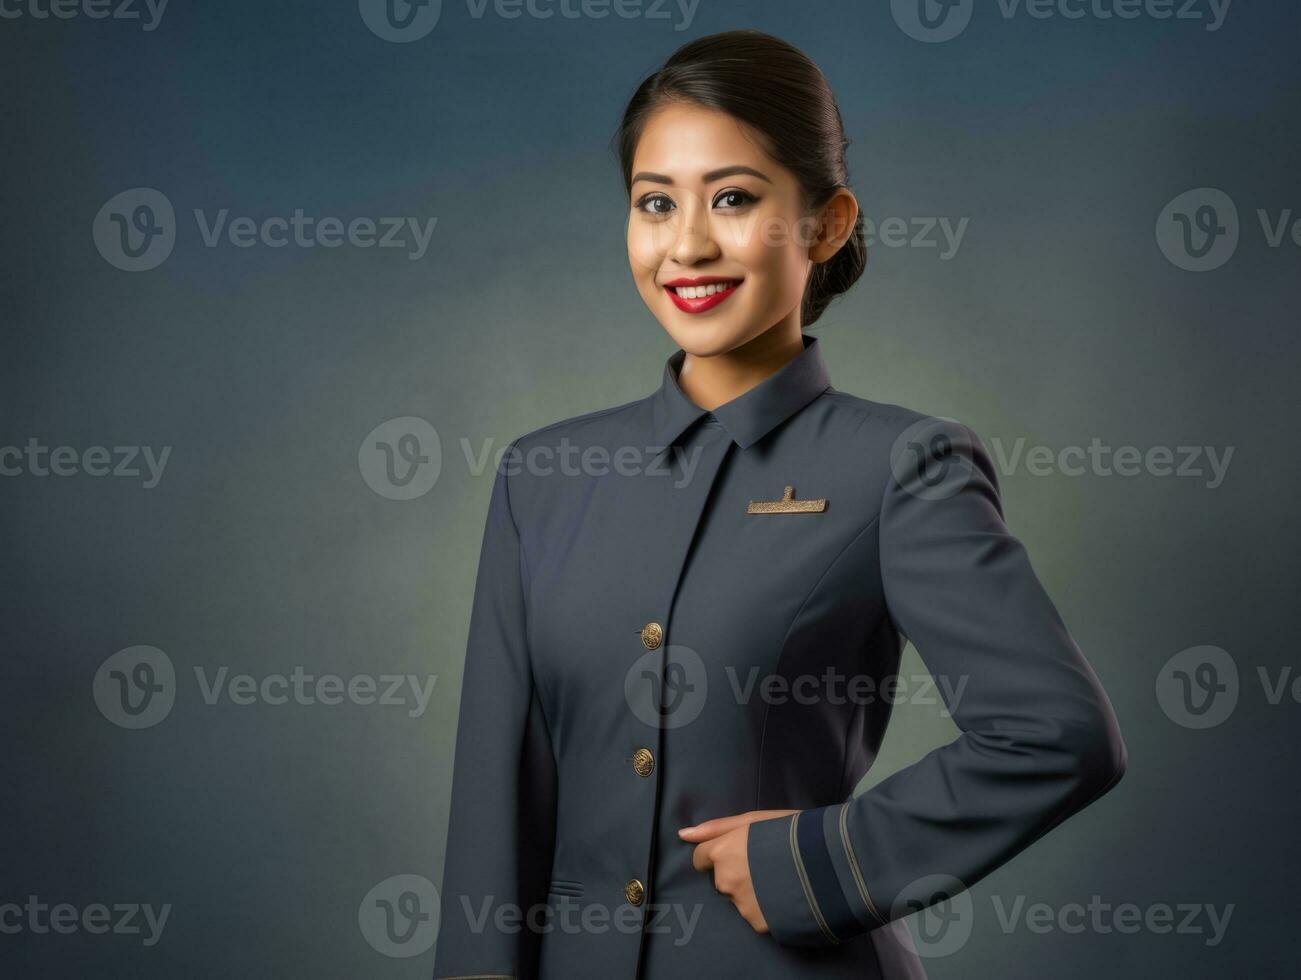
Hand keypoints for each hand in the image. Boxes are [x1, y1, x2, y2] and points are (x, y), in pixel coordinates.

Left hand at [679, 810, 798, 932]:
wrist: (830, 861)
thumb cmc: (792, 832)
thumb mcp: (755, 820)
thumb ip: (717, 828)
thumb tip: (683, 834)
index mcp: (724, 852)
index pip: (701, 858)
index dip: (717, 853)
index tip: (736, 852)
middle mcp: (728, 880)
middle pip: (721, 879)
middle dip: (736, 872)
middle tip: (765, 863)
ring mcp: (743, 904)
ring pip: (739, 897)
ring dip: (752, 890)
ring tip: (779, 878)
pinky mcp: (760, 923)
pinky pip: (756, 914)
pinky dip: (766, 907)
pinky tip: (785, 894)